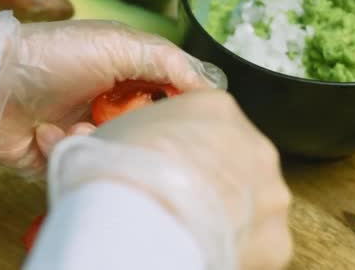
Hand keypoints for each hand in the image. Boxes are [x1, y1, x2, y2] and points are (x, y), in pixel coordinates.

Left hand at [0, 11, 224, 174]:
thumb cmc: (55, 56)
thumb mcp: (118, 44)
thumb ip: (168, 61)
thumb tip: (209, 87)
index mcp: (127, 75)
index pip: (169, 98)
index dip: (177, 109)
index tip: (183, 118)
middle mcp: (110, 105)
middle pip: (145, 132)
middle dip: (131, 130)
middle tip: (113, 118)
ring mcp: (86, 132)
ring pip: (114, 153)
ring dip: (92, 139)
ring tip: (71, 126)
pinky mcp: (63, 156)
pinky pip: (81, 166)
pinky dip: (62, 149)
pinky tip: (44, 132)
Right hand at [48, 90, 291, 268]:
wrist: (136, 218)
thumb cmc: (119, 171)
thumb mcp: (111, 136)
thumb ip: (123, 133)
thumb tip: (79, 137)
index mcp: (215, 107)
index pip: (204, 117)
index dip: (180, 141)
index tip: (166, 161)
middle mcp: (254, 142)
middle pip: (231, 157)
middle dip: (207, 174)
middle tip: (174, 196)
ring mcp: (270, 189)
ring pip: (249, 198)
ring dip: (224, 208)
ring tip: (186, 225)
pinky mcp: (276, 235)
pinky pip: (256, 238)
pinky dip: (234, 244)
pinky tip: (203, 246)